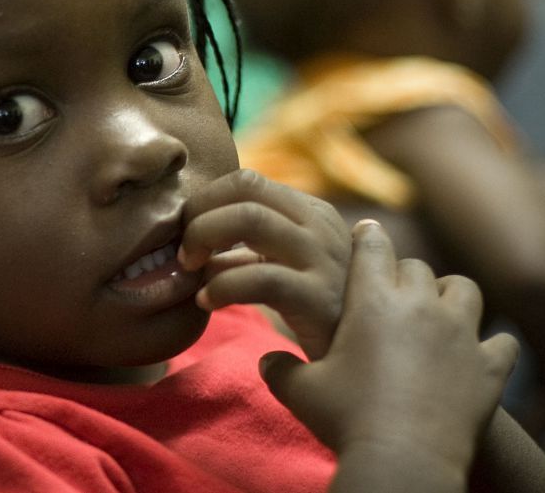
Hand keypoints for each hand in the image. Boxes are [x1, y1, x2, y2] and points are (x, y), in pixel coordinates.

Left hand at [181, 169, 350, 358]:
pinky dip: (222, 286)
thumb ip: (240, 253)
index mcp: (311, 212)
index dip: (206, 201)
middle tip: (184, 251)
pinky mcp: (320, 298)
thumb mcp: (277, 271)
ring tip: (191, 269)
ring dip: (205, 237)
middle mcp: (321, 226)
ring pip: (250, 219)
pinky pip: (260, 278)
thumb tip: (190, 246)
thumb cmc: (314, 315)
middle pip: (246, 187)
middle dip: (201, 213)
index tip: (185, 233)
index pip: (247, 180)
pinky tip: (207, 302)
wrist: (361, 364)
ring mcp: (324, 259)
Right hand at [260, 221, 519, 469]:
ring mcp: (462, 334)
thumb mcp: (300, 391)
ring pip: (465, 289)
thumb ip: (280, 369)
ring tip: (440, 311)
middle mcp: (421, 306)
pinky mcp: (489, 367)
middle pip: (417, 267)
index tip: (366, 232)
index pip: (373, 247)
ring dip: (450, 296)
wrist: (404, 459)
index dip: (368, 237)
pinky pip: (502, 342)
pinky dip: (492, 346)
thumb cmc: (347, 420)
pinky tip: (481, 355)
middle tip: (392, 291)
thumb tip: (265, 361)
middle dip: (403, 275)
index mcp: (372, 301)